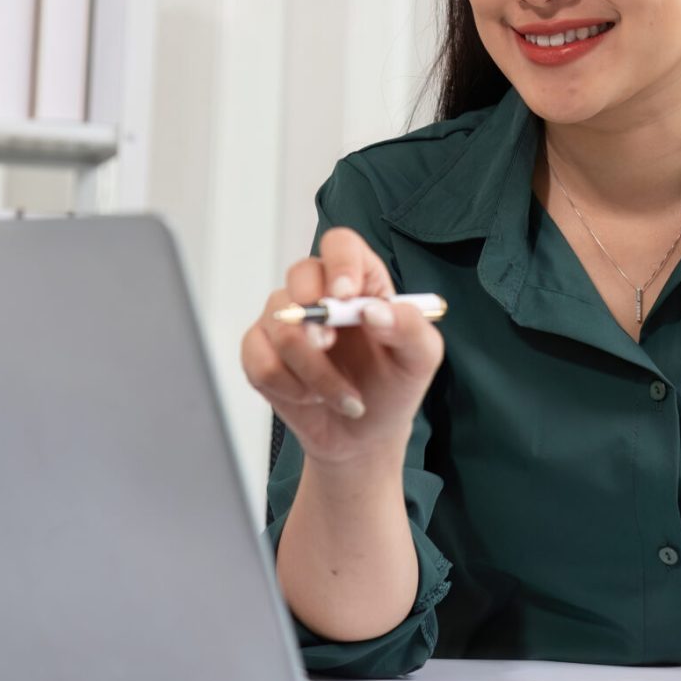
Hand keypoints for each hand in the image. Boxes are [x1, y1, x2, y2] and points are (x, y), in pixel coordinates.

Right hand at [239, 226, 443, 467]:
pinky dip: (290, 387)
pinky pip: (260, 361)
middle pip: (299, 275)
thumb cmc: (392, 387)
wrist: (363, 435)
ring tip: (340, 394)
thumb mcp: (420, 359)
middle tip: (330, 346)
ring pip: (281, 327)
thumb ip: (409, 328)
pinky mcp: (260, 351)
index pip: (340, 245)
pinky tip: (311, 396)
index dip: (339, 263)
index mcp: (360, 281)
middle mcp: (318, 292)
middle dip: (314, 317)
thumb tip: (375, 311)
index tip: (345, 295)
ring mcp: (285, 320)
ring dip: (313, 371)